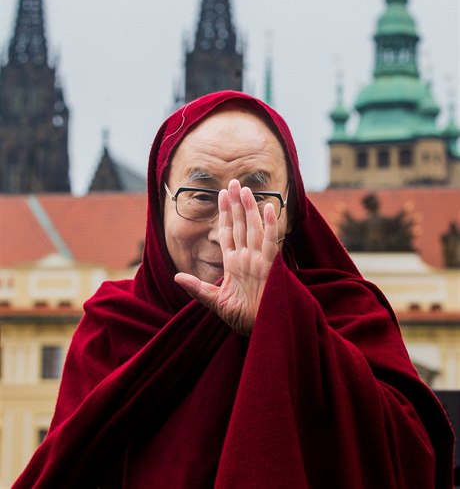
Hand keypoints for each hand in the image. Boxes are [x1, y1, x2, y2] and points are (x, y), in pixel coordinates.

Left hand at [174, 179, 279, 335]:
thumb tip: (177, 277)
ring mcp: (259, 261)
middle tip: (233, 182)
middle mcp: (247, 258)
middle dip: (236, 204)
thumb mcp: (215, 303)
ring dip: (249, 209)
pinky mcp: (271, 268)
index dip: (224, 214)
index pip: (227, 233)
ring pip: (253, 229)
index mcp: (234, 264)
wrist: (262, 332)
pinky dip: (270, 226)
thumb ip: (198, 288)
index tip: (221, 195)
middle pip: (240, 225)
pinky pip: (271, 243)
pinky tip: (269, 208)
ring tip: (245, 189)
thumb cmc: (243, 319)